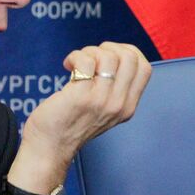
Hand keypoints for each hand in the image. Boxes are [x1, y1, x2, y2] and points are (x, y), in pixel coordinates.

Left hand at [5, 42, 151, 194]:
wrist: (49, 147)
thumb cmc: (71, 124)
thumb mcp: (105, 110)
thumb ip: (115, 90)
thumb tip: (114, 56)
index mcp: (128, 107)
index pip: (145, 68)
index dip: (129, 52)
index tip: (109, 55)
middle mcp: (119, 104)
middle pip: (130, 57)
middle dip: (109, 48)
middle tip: (91, 57)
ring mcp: (102, 101)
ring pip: (109, 56)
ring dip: (89, 52)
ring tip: (76, 63)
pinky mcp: (81, 97)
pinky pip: (86, 61)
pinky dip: (75, 56)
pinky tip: (67, 65)